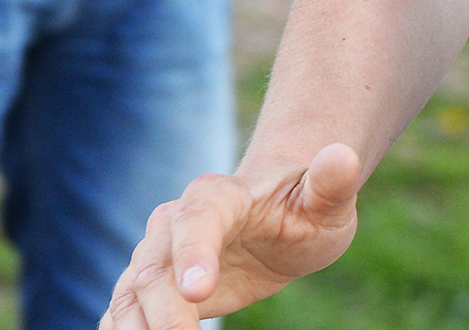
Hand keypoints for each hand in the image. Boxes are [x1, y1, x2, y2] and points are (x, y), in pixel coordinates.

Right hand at [100, 144, 363, 329]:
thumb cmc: (305, 206)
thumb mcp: (327, 199)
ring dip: (134, 328)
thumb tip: (343, 156)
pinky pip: (126, 311)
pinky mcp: (152, 286)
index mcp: (219, 196)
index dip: (193, 253)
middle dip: (164, 313)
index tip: (197, 291)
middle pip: (155, 268)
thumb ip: (332, 182)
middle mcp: (176, 222)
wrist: (277, 217)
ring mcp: (158, 255)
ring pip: (131, 294)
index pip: (198, 219)